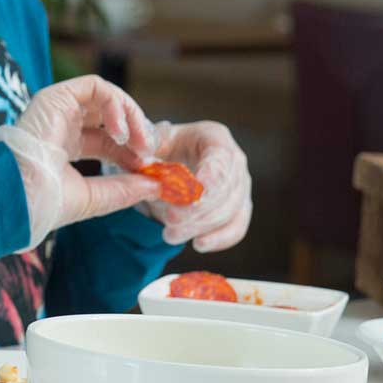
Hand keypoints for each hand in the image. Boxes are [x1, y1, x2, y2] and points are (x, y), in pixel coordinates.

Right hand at [0, 76, 160, 249]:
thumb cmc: (43, 202)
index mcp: (65, 148)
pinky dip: (116, 104)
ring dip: (131, 116)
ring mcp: (58, 109)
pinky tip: (121, 132)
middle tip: (150, 151)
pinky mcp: (56, 96)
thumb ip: (124, 189)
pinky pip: (95, 87)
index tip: (147, 168)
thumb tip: (156, 185)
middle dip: (137, 132)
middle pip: (110, 118)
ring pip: (106, 97)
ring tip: (140, 142)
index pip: (107, 143)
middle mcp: (62, 125)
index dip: (131, 152)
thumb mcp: (94, 197)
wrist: (18, 195)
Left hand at [139, 120, 252, 252]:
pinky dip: (219, 239)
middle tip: (170, 220)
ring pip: (231, 211)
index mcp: (214, 137)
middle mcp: (234, 160)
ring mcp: (240, 185)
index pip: (220, 158)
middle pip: (227, 188)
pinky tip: (199, 244)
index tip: (192, 197)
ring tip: (170, 235)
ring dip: (200, 226)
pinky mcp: (238, 209)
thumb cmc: (155, 151)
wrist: (161, 167)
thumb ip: (145, 149)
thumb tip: (143, 159)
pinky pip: (236, 228)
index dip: (209, 179)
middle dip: (198, 208)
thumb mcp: (146, 145)